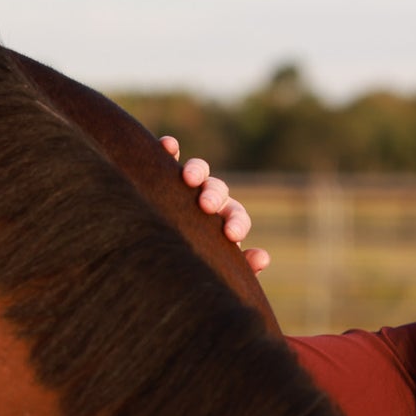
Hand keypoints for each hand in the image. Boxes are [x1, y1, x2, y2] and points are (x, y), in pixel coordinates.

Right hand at [160, 135, 270, 273]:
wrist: (153, 257)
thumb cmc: (192, 264)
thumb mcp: (214, 269)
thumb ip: (240, 267)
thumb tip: (262, 258)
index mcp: (224, 222)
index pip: (237, 218)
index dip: (237, 224)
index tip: (231, 235)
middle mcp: (209, 198)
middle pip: (219, 190)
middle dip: (215, 195)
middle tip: (207, 206)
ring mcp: (187, 184)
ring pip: (199, 170)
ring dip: (197, 170)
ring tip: (189, 178)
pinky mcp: (163, 173)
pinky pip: (169, 155)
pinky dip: (170, 149)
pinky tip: (168, 146)